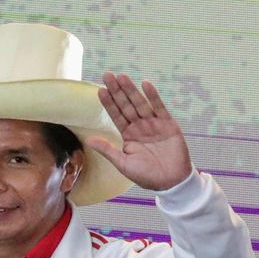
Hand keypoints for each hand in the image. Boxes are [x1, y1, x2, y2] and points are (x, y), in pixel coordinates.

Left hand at [85, 72, 191, 190]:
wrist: (170, 182)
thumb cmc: (146, 175)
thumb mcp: (122, 163)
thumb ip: (107, 150)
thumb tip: (88, 139)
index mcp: (128, 135)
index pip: (116, 115)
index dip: (109, 103)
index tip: (100, 90)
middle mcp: (139, 127)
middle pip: (126, 105)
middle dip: (117, 91)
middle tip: (108, 75)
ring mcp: (154, 124)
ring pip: (140, 104)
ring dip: (131, 90)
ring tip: (122, 77)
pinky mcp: (168, 125)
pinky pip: (159, 108)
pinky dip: (153, 97)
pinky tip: (145, 85)